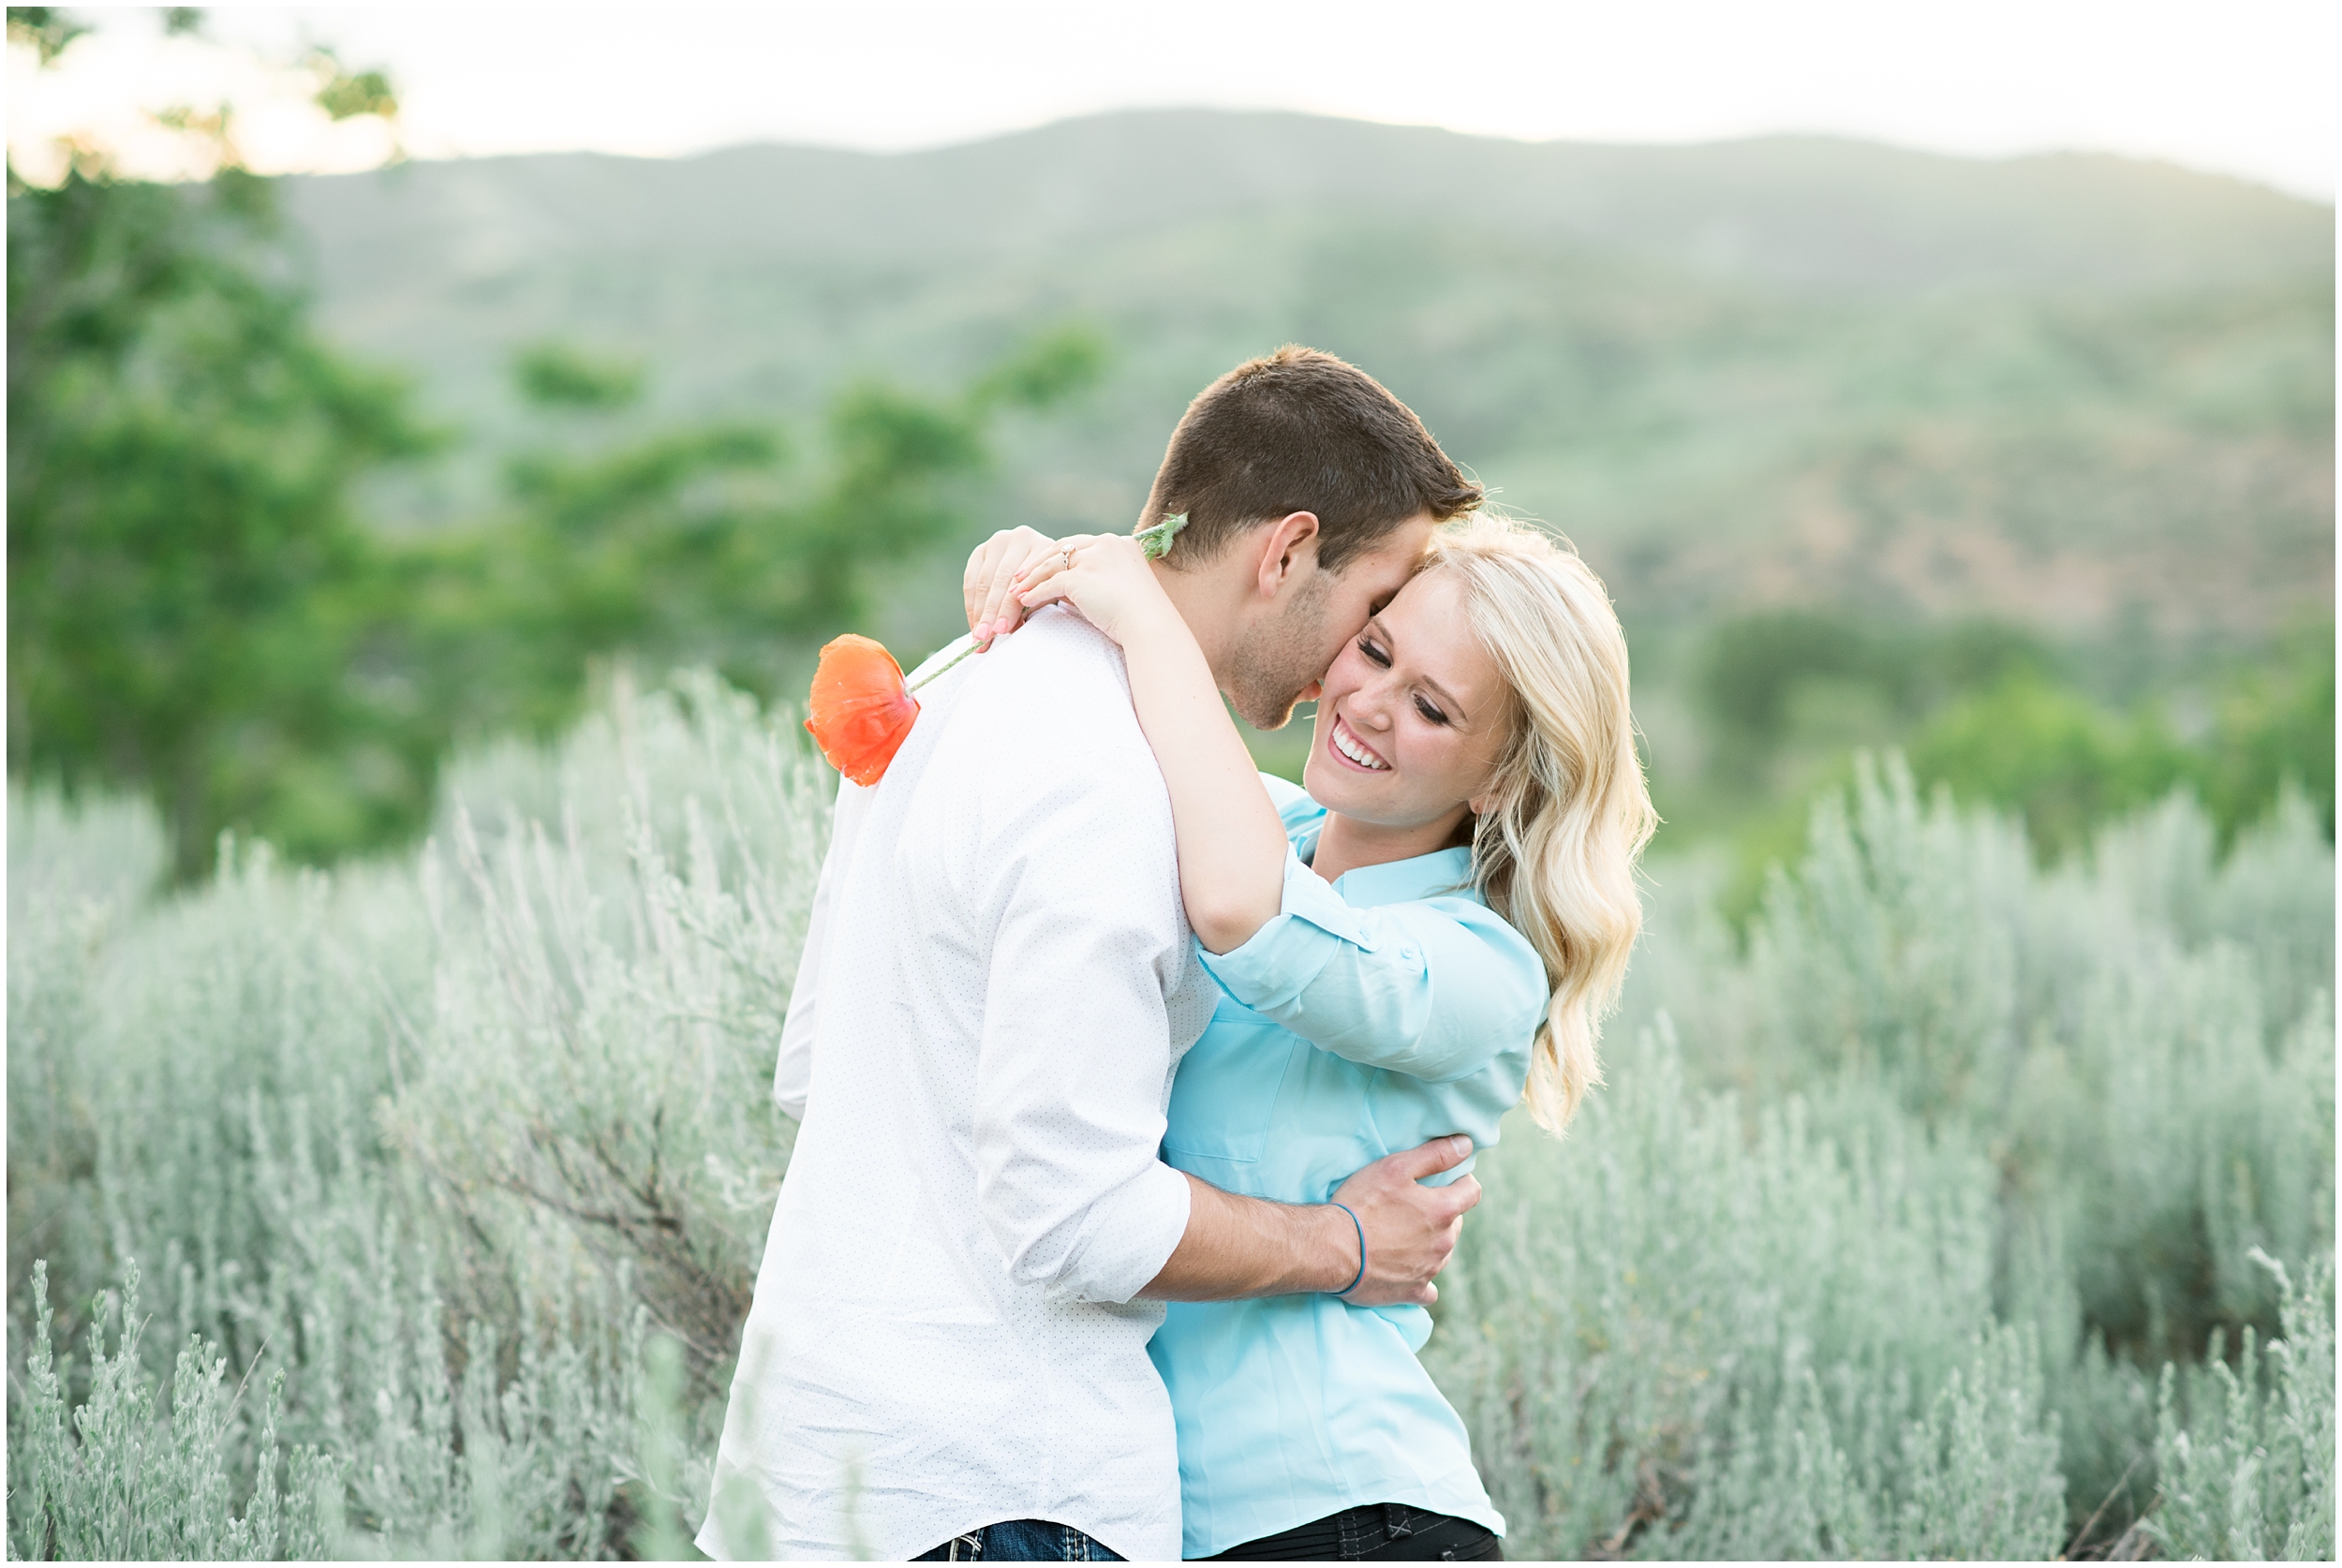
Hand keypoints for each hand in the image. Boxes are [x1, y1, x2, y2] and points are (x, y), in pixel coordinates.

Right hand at [963, 526, 1062, 643]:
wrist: (1044, 566)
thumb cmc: (1052, 584)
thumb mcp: (1050, 593)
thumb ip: (1033, 605)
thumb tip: (1009, 628)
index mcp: (1044, 547)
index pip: (1021, 581)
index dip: (1009, 608)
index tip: (1001, 630)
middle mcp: (1021, 538)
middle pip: (1000, 581)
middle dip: (990, 612)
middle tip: (984, 637)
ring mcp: (999, 542)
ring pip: (983, 581)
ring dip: (979, 612)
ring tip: (978, 636)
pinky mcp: (982, 550)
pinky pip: (971, 579)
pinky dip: (971, 604)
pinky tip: (974, 623)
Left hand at [1013, 533, 1176, 645]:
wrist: (1150, 626)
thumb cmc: (1140, 616)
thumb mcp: (1119, 589)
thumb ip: (1094, 581)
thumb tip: (1063, 588)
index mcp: (1120, 543)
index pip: (1080, 544)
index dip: (1058, 556)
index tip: (1043, 566)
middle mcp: (1107, 544)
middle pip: (1062, 548)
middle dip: (1038, 562)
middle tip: (1019, 575)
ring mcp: (1094, 558)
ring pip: (1052, 564)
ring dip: (1031, 578)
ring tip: (1016, 590)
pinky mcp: (1082, 577)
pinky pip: (1050, 584)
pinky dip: (1035, 593)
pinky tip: (1024, 601)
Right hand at [1328, 1135, 1480, 1306]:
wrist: (1333, 1249)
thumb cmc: (1362, 1203)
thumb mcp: (1395, 1167)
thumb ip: (1435, 1155)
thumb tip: (1467, 1144)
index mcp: (1443, 1211)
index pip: (1472, 1192)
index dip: (1461, 1181)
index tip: (1444, 1179)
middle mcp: (1443, 1243)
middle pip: (1455, 1223)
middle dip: (1441, 1213)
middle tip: (1411, 1206)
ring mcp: (1429, 1270)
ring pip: (1442, 1253)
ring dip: (1430, 1243)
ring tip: (1400, 1235)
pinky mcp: (1412, 1292)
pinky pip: (1428, 1289)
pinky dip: (1421, 1278)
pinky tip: (1406, 1270)